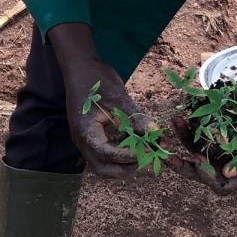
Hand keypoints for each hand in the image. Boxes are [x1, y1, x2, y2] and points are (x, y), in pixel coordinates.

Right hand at [48, 24, 151, 177]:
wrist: (80, 67)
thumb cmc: (96, 80)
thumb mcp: (118, 98)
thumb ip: (136, 118)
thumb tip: (156, 134)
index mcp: (85, 132)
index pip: (106, 155)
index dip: (128, 156)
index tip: (148, 150)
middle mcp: (82, 141)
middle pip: (103, 169)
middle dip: (126, 169)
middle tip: (147, 159)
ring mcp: (85, 140)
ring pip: (104, 164)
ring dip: (124, 164)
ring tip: (144, 153)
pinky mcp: (91, 137)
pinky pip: (105, 153)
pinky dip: (120, 154)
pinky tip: (136, 144)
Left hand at [170, 52, 236, 194]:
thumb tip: (224, 174)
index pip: (218, 186)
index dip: (205, 176)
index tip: (196, 159)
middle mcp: (229, 163)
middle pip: (201, 168)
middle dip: (182, 161)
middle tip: (166, 154)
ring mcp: (222, 147)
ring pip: (196, 146)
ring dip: (185, 135)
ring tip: (177, 119)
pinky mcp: (219, 130)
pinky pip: (200, 130)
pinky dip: (192, 122)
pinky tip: (185, 109)